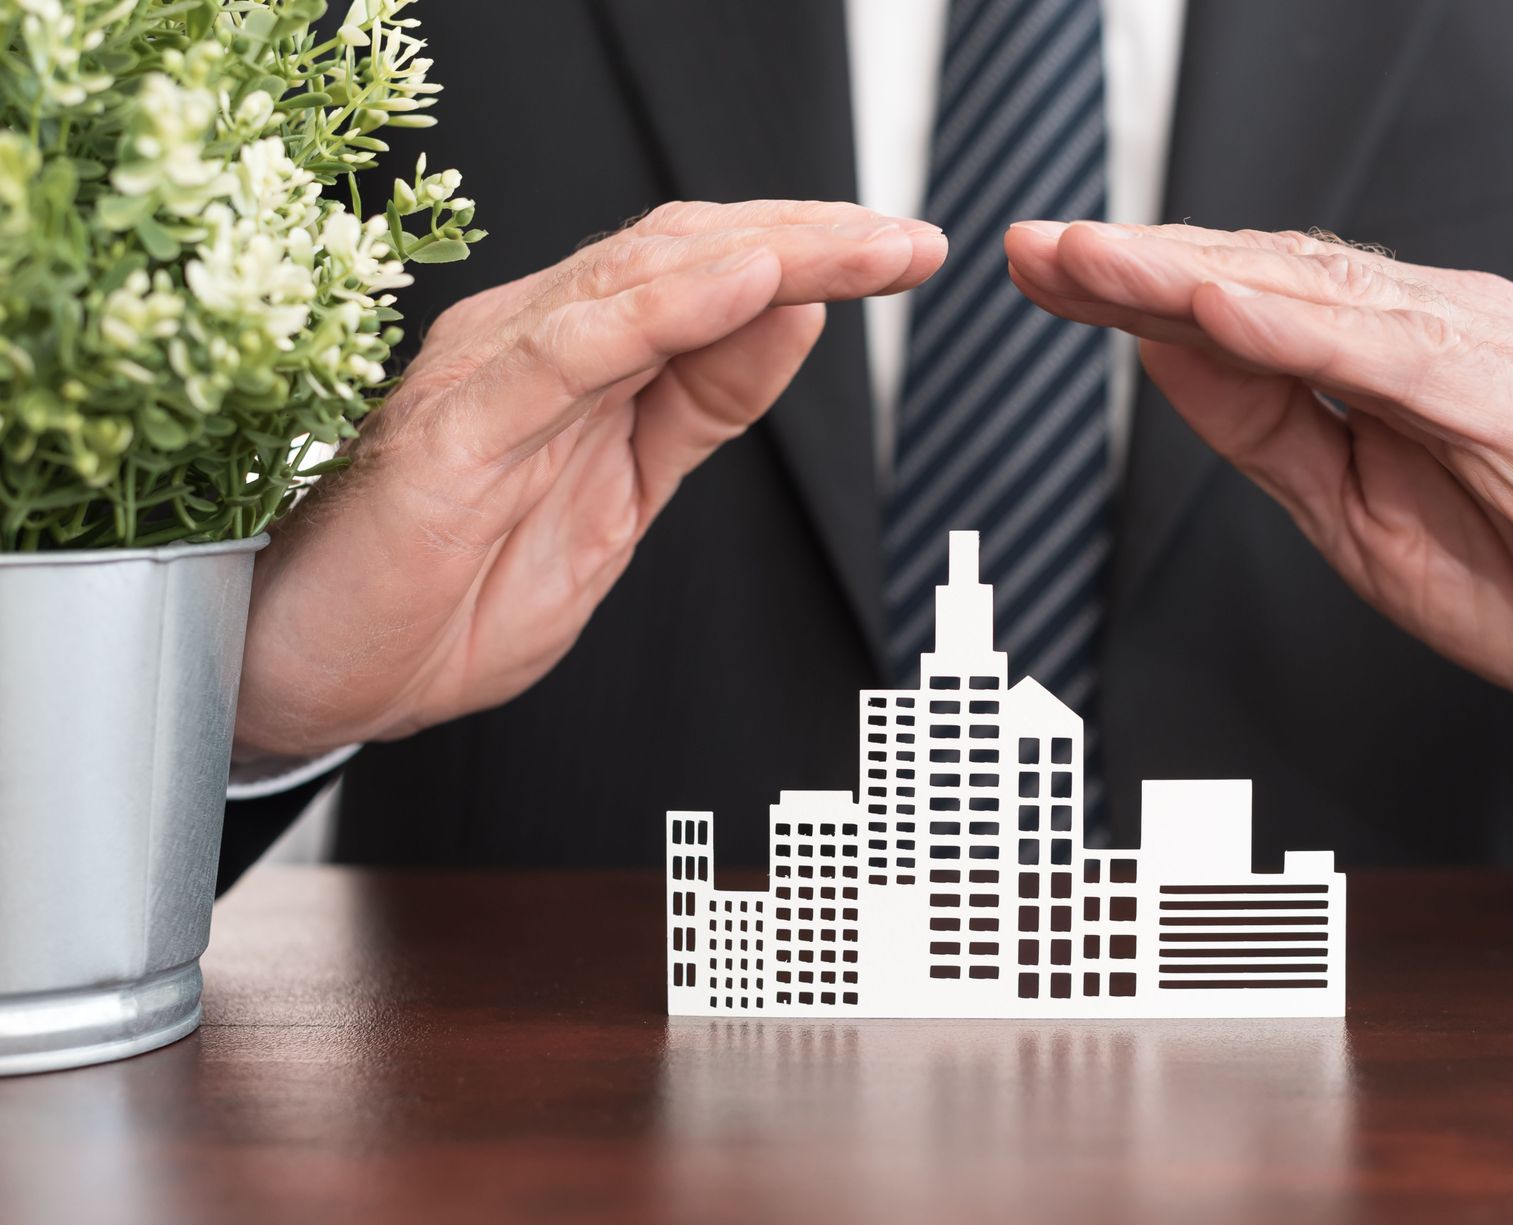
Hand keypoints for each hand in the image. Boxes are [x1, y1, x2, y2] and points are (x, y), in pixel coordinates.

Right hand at [235, 200, 944, 758]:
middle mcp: (532, 341)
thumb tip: (794, 320)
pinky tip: (742, 284)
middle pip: (686, 254)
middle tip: (909, 244)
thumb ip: (700, 408)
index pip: (704, 271)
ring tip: (862, 249)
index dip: (808, 256)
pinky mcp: (453, 431)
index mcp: (575, 356)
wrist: (321, 679)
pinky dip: (659, 310)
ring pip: (638, 281)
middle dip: (810, 244)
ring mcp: (489, 376)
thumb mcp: (623, 497)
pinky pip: (567, 351)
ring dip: (764, 257)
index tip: (903, 255)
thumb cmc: (452, 592)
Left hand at [1006, 220, 1512, 739]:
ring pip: (1314, 295)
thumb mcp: (1351, 511)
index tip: (1040, 268)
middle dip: (1137, 264)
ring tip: (1095, 261)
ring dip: (1193, 275)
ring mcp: (1478, 352)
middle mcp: (1424, 328)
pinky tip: (1219, 311)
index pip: (1237, 302)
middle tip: (1035, 244)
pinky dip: (1303, 329)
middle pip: (1258, 277)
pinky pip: (1397, 357)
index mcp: (1379, 354)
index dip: (1133, 285)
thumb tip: (1162, 352)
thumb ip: (1264, 428)